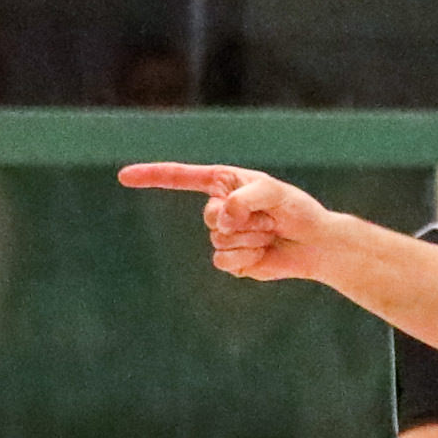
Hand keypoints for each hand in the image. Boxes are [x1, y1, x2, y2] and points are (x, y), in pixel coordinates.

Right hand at [119, 162, 336, 282]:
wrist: (314, 243)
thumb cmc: (296, 210)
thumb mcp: (274, 192)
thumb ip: (245, 198)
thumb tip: (221, 216)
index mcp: (224, 183)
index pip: (180, 177)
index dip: (151, 176)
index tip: (123, 176)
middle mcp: (219, 207)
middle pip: (208, 217)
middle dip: (242, 221)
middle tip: (268, 220)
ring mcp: (223, 235)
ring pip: (219, 242)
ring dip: (251, 239)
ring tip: (270, 234)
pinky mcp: (231, 259)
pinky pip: (224, 262)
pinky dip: (247, 258)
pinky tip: (263, 253)